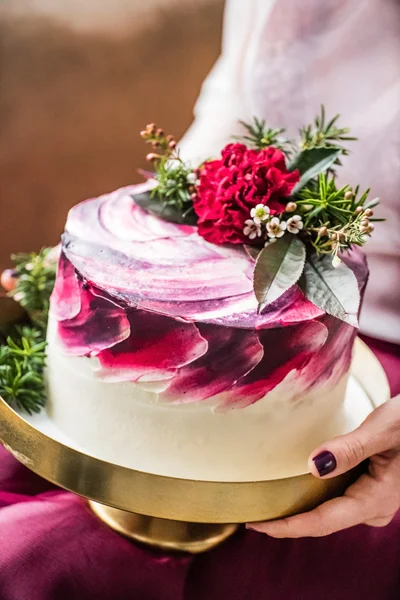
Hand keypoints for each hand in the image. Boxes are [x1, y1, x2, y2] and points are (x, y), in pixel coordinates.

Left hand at [247, 395, 399, 537]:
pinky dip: (313, 495)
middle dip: (288, 520)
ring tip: (266, 502)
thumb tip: (314, 465)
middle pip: (323, 520)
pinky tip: (294, 486)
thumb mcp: (383, 430)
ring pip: (330, 510)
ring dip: (300, 508)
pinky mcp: (371, 489)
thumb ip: (349, 448)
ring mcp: (373, 500)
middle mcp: (374, 507)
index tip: (257, 525)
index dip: (289, 526)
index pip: (323, 522)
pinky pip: (337, 499)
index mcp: (375, 499)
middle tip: (252, 514)